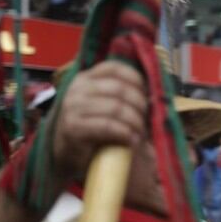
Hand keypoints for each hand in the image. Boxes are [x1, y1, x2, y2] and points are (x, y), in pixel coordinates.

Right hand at [52, 62, 147, 179]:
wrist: (67, 154)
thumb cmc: (91, 128)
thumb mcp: (104, 105)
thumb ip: (120, 95)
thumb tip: (153, 93)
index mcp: (85, 79)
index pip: (114, 68)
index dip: (136, 79)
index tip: (147, 95)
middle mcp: (77, 89)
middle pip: (119, 88)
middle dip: (139, 104)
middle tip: (147, 119)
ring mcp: (73, 107)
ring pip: (116, 107)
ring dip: (134, 121)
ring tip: (140, 132)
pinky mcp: (74, 127)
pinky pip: (107, 126)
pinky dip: (125, 133)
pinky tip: (131, 140)